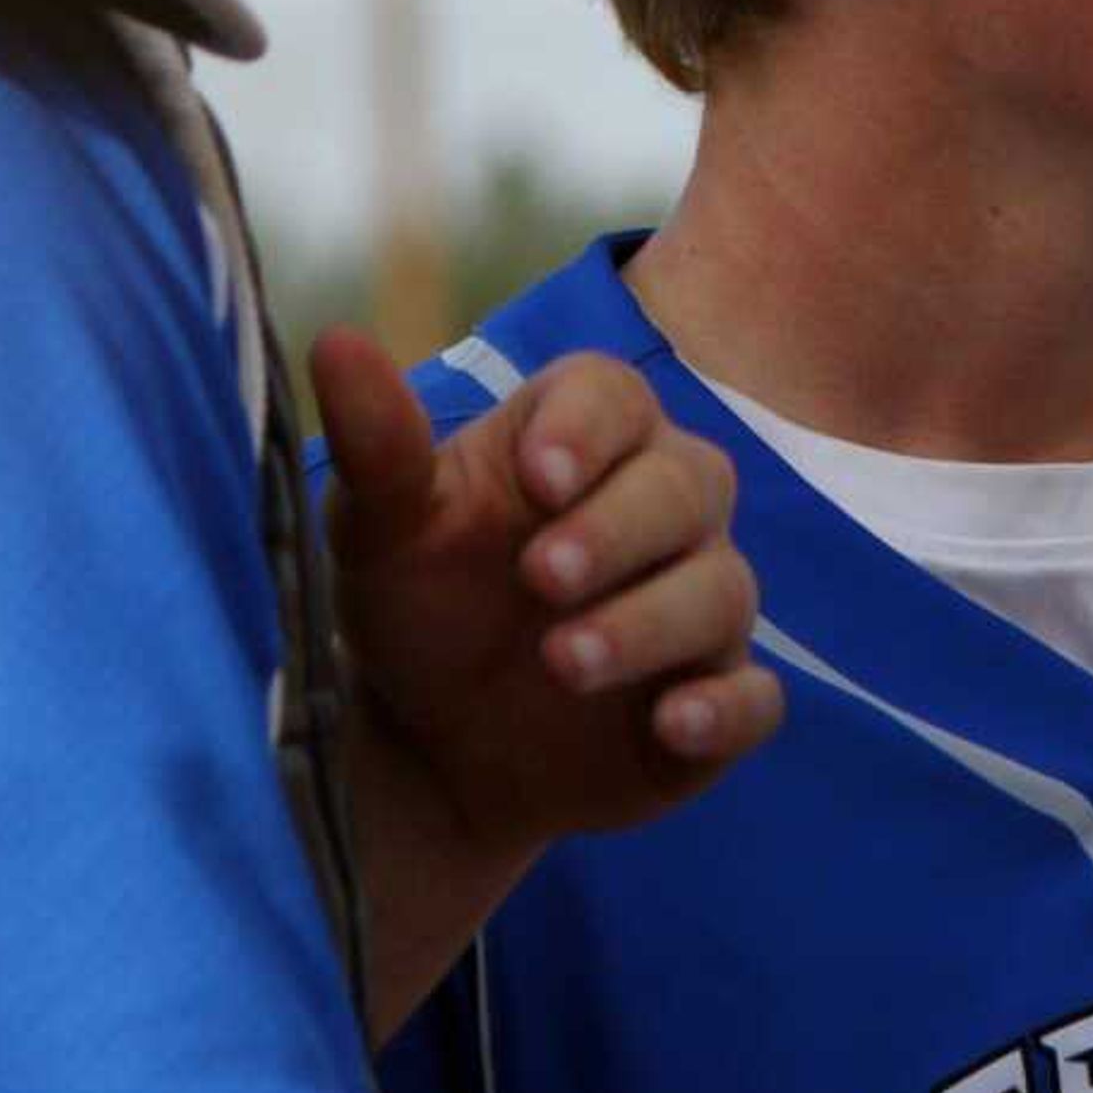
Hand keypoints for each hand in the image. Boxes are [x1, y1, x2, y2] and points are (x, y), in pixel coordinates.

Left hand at [307, 328, 782, 1030]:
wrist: (430, 749)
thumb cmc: (417, 606)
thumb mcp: (379, 532)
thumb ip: (375, 446)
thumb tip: (336, 343)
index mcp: (578, 443)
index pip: (615, 398)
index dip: (588, 430)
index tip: (538, 477)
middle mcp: (656, 511)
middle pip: (688, 482)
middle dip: (621, 527)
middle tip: (542, 577)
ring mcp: (693, 607)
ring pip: (721, 589)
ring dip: (650, 622)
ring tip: (565, 660)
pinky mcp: (713, 701)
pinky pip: (756, 697)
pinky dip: (726, 706)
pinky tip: (673, 724)